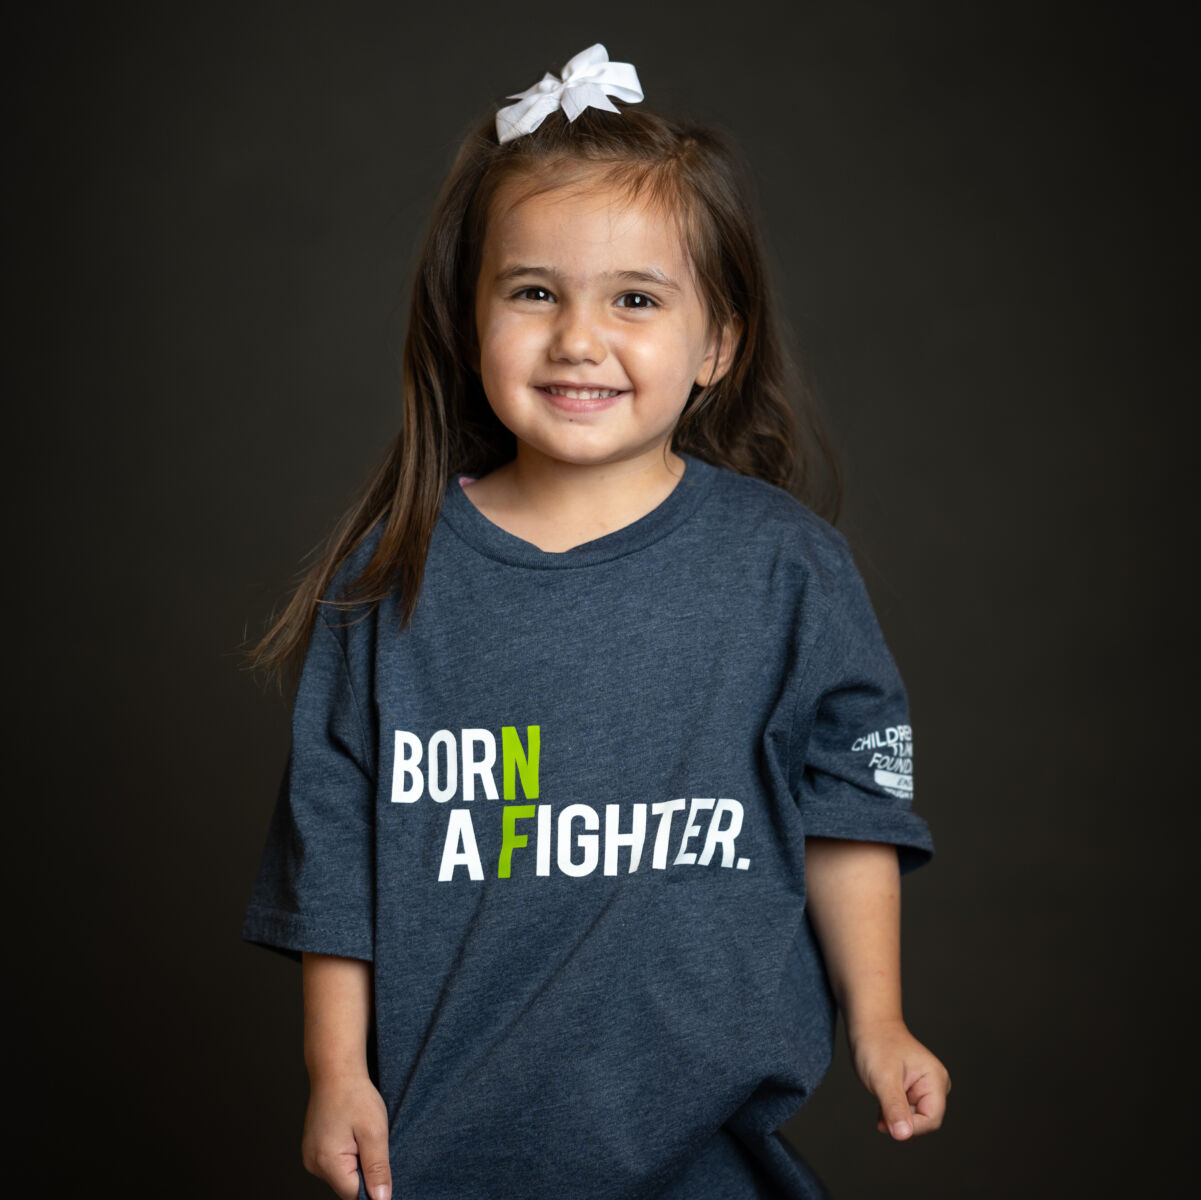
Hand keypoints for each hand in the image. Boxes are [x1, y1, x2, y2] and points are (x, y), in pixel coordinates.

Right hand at [301, 1072, 391, 1199]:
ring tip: (361, 1134)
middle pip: (347, 1187)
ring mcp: (310, 1156)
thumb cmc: (355, 1095)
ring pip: (341, 1175)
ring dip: (355, 1162)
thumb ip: (378, 1169)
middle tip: (372, 1143)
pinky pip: (334, 1163)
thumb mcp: (375, 1132)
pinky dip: (347, 1154)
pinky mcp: (312, 1148)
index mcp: (327, 1163)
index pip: (354, 1195)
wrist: (335, 1070)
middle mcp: (313, 1164)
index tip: (381, 1165)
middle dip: (364, 1172)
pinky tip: (352, 1133)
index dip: (373, 1186)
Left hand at [847, 1018, 950, 1139]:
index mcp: (936, 1080)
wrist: (868, 1026)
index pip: (931, 1119)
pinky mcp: (913, 1092)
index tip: (886, 1123)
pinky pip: (906, 1114)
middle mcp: (935, 1086)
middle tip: (880, 1112)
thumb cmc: (876, 1044)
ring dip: (895, 1119)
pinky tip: (881, 1109)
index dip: (910, 1127)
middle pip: (924, 1122)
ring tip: (880, 1104)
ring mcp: (925, 1089)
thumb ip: (894, 1107)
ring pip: (914, 1120)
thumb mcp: (883, 1078)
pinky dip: (893, 1115)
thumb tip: (904, 1135)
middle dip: (901, 1122)